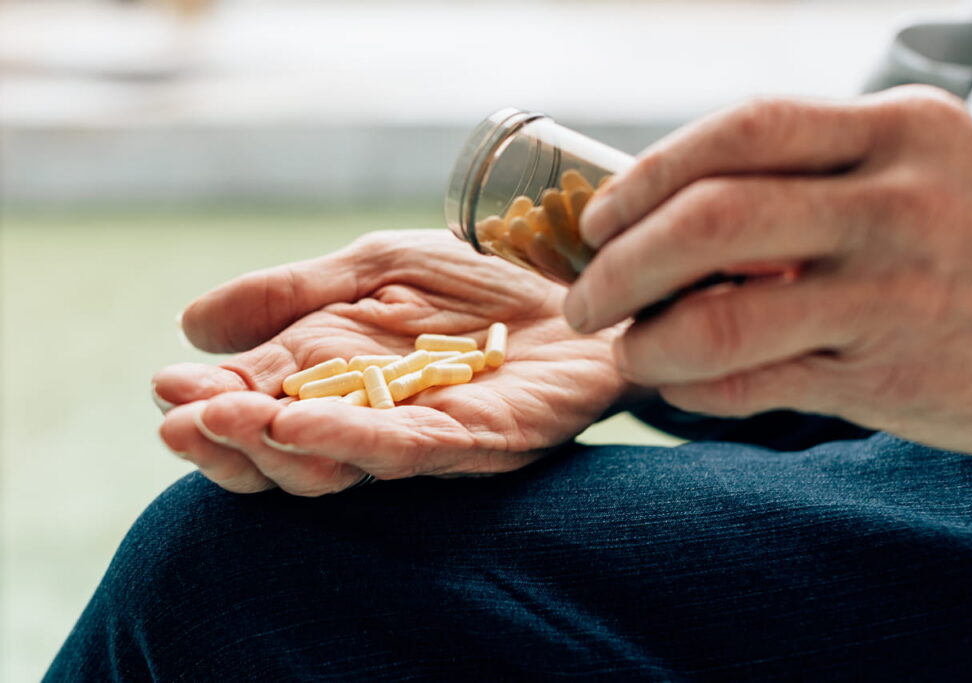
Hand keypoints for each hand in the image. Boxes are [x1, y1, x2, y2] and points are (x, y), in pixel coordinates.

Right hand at [154, 230, 627, 494]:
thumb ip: (293, 292)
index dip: (209, 403)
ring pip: (332, 463)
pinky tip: (298, 424)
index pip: (256, 403)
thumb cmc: (483, 278)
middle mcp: (369, 415)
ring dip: (272, 449)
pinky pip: (402, 450)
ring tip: (225, 421)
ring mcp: (421, 434)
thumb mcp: (377, 266)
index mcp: (335, 375)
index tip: (167, 387)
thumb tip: (189, 324)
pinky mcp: (476, 441)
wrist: (583, 285)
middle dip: (227, 441)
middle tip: (183, 420)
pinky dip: (347, 440)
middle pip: (282, 451)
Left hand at [565, 86, 971, 454]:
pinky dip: (695, 389)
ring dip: (647, 341)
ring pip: (726, 318)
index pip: (742, 131)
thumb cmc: (966, 241)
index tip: (601, 217)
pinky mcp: (890, 375)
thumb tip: (659, 214)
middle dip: (622, 264)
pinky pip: (756, 385)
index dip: (649, 175)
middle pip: (715, 218)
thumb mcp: (910, 172)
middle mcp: (898, 204)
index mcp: (895, 132)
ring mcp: (896, 293)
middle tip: (584, 299)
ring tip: (625, 350)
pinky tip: (679, 386)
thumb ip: (803, 178)